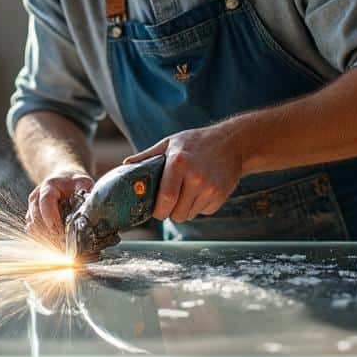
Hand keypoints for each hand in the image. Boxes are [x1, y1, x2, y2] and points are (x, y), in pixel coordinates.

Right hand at [25, 171, 93, 244]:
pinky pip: (33, 233)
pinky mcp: (31, 219)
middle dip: (51, 234)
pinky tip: (58, 244)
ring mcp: (32, 209)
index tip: (61, 232)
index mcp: (49, 186)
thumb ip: (86, 194)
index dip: (52, 219)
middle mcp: (36, 198)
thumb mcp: (83, 183)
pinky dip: (44, 241)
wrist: (63, 180)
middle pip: (37, 219)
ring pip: (33, 228)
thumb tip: (90, 211)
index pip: (46, 202)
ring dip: (47, 239)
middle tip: (67, 244)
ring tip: (64, 246)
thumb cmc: (74, 183)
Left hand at [123, 124, 244, 223]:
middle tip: (169, 203)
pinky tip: (201, 190)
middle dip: (169, 212)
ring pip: (189, 215)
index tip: (155, 209)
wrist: (231, 142)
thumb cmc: (196, 142)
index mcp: (178, 163)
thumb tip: (126, 165)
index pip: (164, 200)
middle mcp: (195, 178)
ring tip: (186, 192)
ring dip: (184, 209)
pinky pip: (203, 212)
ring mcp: (210, 188)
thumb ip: (147, 156)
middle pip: (176, 213)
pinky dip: (199, 206)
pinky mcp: (220, 195)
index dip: (158, 211)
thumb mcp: (170, 143)